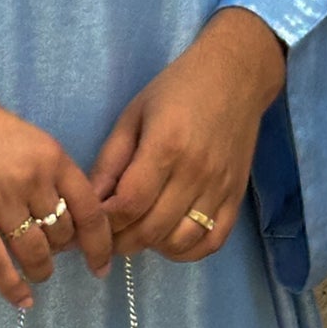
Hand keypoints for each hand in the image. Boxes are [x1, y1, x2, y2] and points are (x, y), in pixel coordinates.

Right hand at [0, 15, 113, 309]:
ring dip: (41, 270)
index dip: (100, 244)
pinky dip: (12, 287)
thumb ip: (44, 171)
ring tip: (38, 274)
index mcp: (51, 156)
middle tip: (52, 255)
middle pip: (62, 234)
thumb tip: (61, 213)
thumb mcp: (23, 136)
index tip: (101, 264)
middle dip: (62, 252)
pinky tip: (21, 299)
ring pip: (34, 252)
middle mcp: (31, 179)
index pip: (90, 210)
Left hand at [90, 6, 286, 262]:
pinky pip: (212, 241)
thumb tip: (90, 201)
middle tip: (105, 236)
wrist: (236, 76)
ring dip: (152, 247)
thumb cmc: (177, 88)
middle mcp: (195, 172)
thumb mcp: (133, 115)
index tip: (90, 222)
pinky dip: (187, 251)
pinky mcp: (237, 197)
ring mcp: (219, 188)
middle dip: (120, 241)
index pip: (129, 204)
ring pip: (180, 242)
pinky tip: (168, 240)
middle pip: (152, 229)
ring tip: (135, 235)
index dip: (105, 222)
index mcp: (166, 147)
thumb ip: (110, 161)